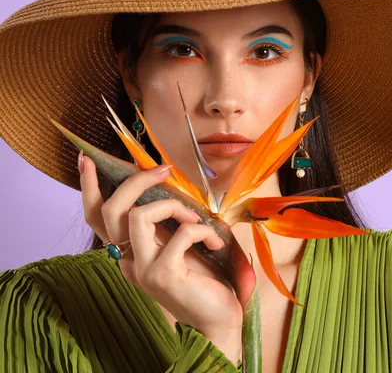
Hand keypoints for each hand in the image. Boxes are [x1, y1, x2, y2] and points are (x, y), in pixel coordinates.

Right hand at [78, 151, 241, 361]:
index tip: (87, 159)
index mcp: (128, 252)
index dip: (90, 188)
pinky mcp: (164, 275)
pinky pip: (180, 235)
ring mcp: (143, 270)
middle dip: (135, 181)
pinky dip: (202, 230)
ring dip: (172, 206)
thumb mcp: (179, 246)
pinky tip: (215, 243)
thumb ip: (165, 225)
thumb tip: (166, 186)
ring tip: (196, 219)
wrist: (216, 318)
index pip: (98, 218)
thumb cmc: (202, 280)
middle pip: (112, 210)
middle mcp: (128, 261)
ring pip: (138, 216)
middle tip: (163, 170)